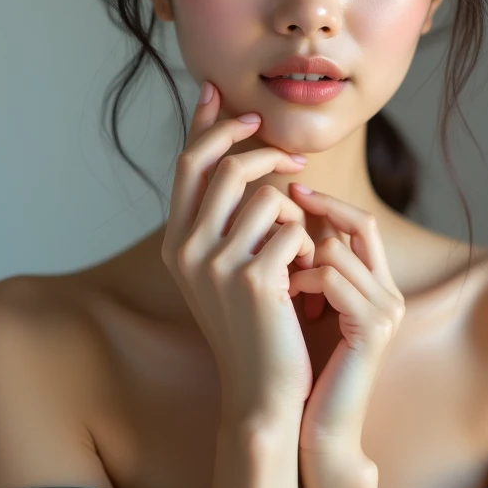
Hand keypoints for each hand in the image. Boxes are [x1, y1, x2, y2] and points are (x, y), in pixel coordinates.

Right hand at [161, 83, 315, 429]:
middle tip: (296, 160)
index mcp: (177, 242)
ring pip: (266, 195)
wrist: (263, 391)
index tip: (224, 96)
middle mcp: (187, 249)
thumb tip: (236, 153)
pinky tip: (309, 275)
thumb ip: (225, 217)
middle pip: (225, 166)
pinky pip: (293, 227)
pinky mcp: (255, 280)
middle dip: (266, 152)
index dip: (206, 124)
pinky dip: (310, 243)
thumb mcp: (226, 268)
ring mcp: (217, 265)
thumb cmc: (254, 325)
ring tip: (303, 247)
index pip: (187, 163)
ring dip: (296, 211)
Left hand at [286, 184, 405, 456]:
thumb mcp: (306, 308)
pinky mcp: (372, 328)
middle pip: (361, 224)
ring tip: (279, 282)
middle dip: (321, 208)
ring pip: (336, 251)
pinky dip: (302, 280)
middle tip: (286, 200)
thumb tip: (283, 221)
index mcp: (377, 287)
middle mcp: (390, 294)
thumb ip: (308, 268)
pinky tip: (286, 298)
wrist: (318, 432)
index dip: (329, 202)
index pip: (360, 224)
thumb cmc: (304, 371)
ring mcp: (386, 311)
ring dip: (298, 259)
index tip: (293, 191)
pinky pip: (331, 277)